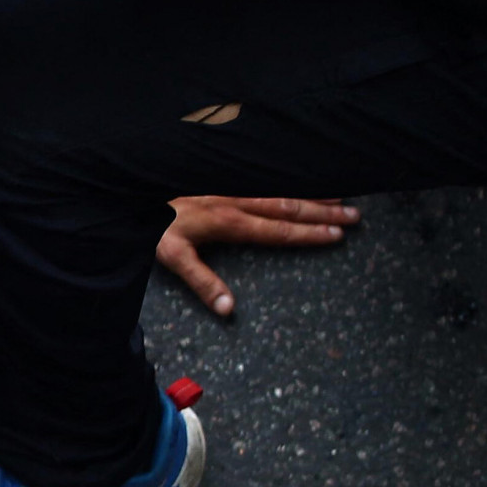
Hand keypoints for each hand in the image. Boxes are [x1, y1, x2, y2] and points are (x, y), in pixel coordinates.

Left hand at [158, 196, 359, 315]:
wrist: (131, 186)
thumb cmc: (150, 223)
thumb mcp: (170, 256)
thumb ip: (201, 281)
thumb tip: (230, 310)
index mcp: (227, 221)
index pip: (277, 230)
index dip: (308, 234)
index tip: (337, 236)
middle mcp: (234, 200)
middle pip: (287, 206)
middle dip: (323, 212)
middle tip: (356, 216)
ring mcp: (229, 185)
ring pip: (279, 188)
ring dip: (311, 193)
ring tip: (341, 197)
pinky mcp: (221, 176)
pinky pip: (262, 176)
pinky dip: (286, 178)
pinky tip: (299, 176)